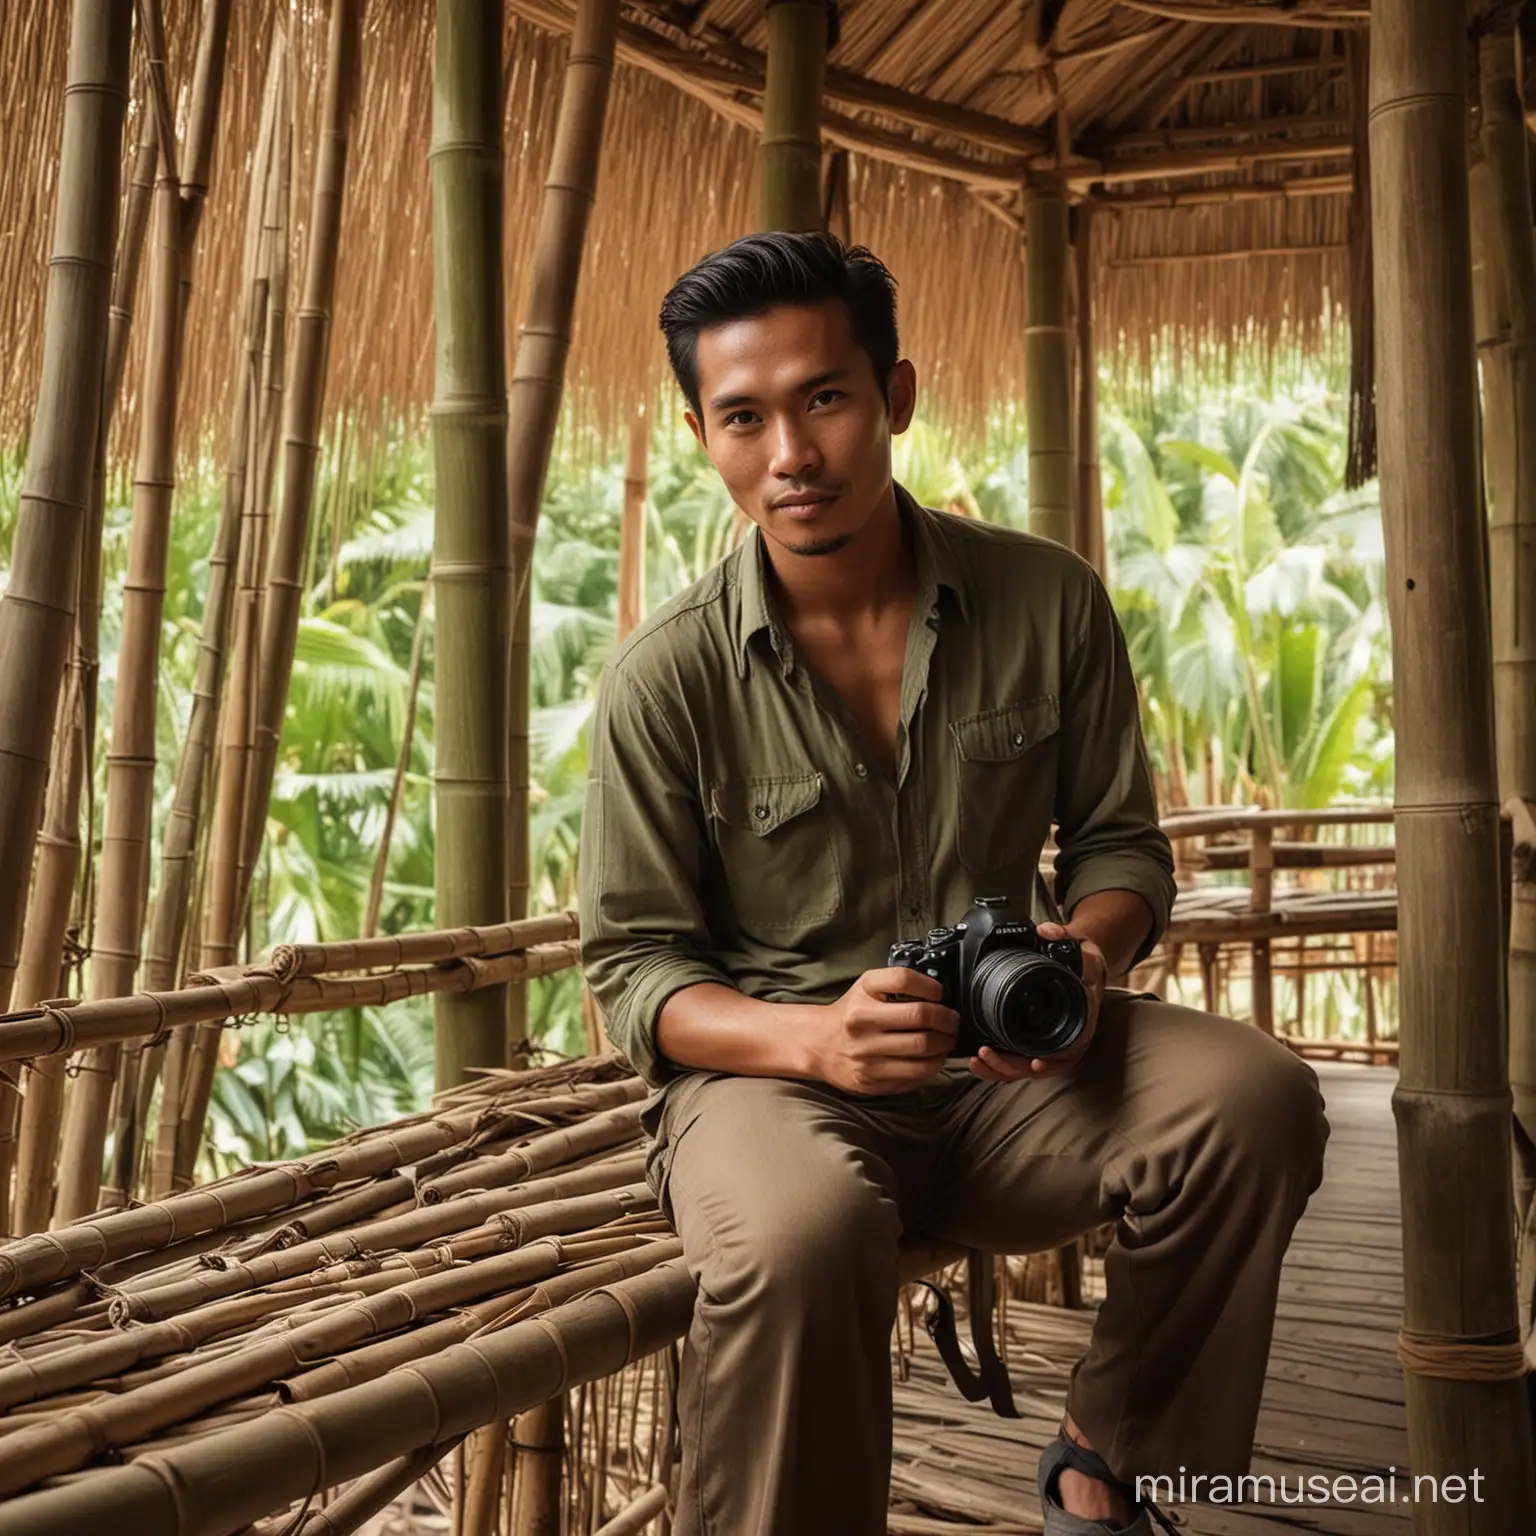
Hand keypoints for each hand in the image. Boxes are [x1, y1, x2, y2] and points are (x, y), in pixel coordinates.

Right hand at [809, 967, 959, 1095]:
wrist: (819, 1045)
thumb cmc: (852, 1013)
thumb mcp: (867, 987)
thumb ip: (897, 983)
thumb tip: (939, 992)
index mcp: (861, 995)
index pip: (903, 980)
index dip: (931, 986)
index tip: (940, 993)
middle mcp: (860, 1023)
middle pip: (919, 1017)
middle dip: (947, 1019)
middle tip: (952, 1021)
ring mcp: (865, 1055)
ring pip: (923, 1050)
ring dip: (945, 1044)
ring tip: (947, 1039)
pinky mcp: (872, 1080)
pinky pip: (916, 1074)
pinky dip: (934, 1064)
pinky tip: (934, 1057)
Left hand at [967, 923, 1106, 1083]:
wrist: (1081, 967)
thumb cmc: (1083, 962)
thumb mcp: (1081, 947)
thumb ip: (1064, 937)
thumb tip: (1046, 931)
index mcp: (1081, 1019)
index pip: (1072, 1048)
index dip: (1054, 1060)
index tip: (1035, 1062)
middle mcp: (1067, 1037)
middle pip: (1042, 1065)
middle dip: (1013, 1066)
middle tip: (987, 1054)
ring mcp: (1050, 1043)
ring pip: (1026, 1068)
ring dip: (1001, 1069)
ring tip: (977, 1060)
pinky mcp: (1034, 1042)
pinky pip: (1017, 1061)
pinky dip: (999, 1065)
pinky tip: (979, 1062)